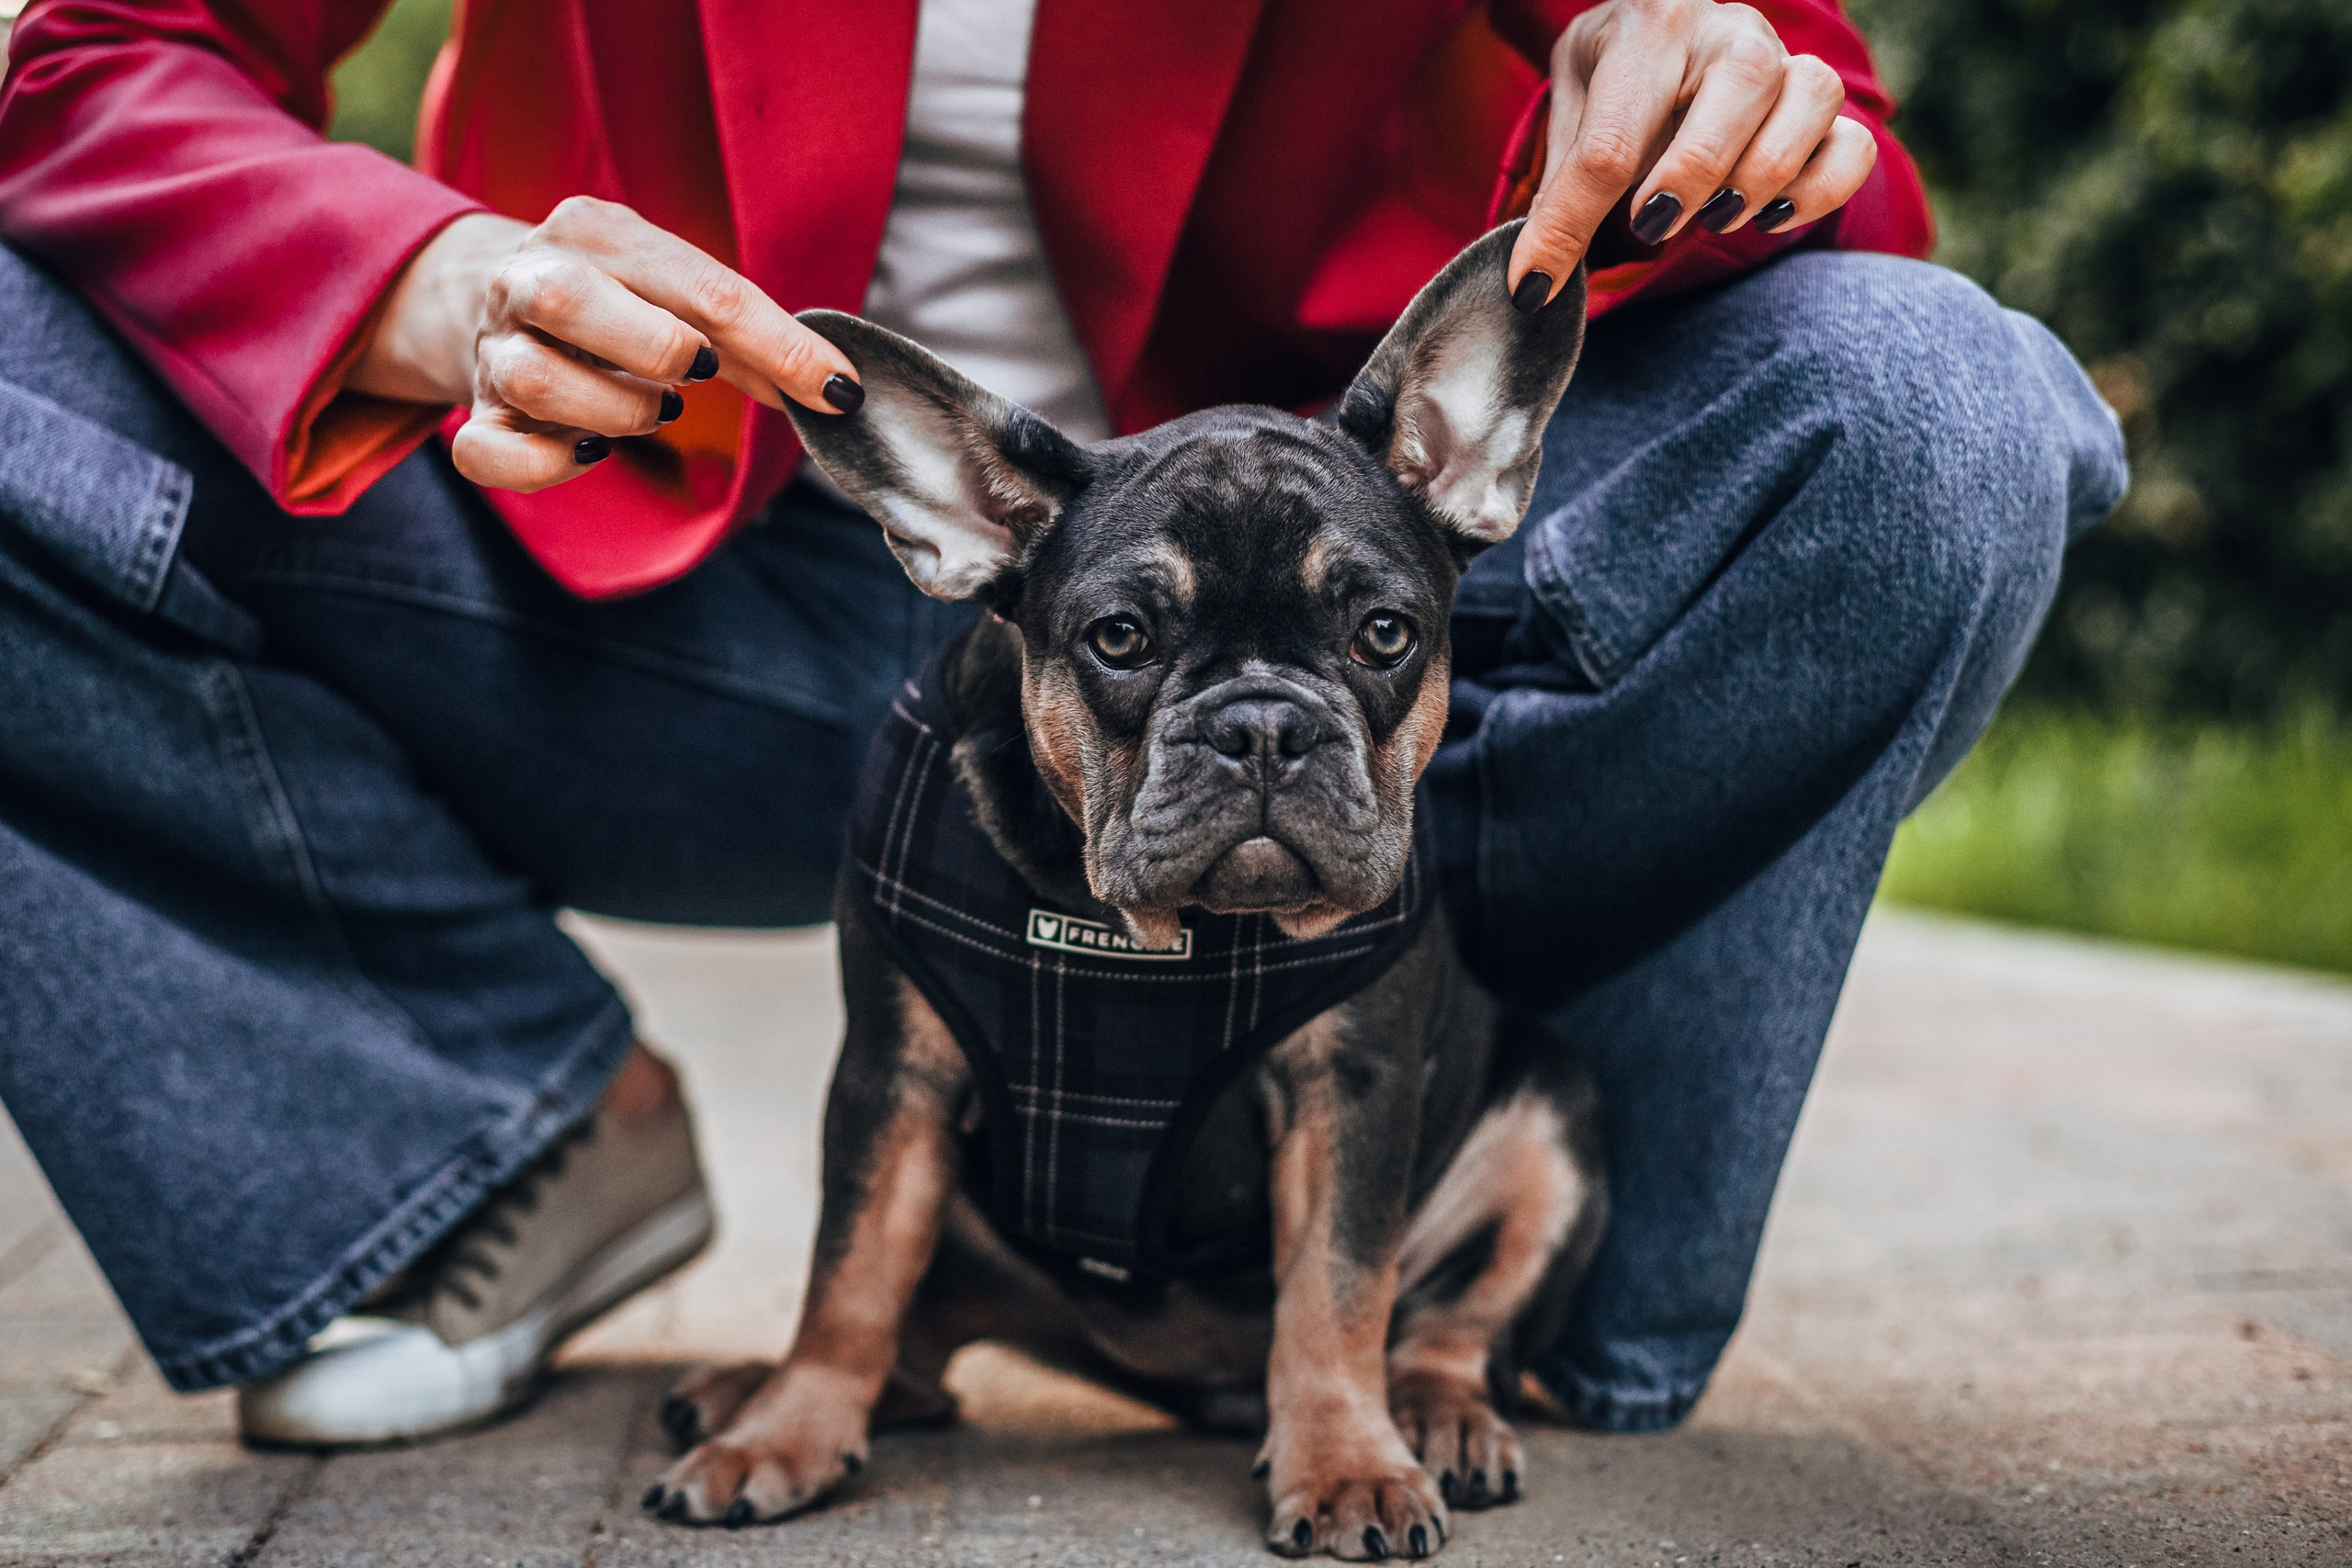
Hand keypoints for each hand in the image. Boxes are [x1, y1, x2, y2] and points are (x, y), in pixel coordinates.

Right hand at [349, 198, 861, 491]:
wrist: (490, 294)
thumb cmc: (620, 299)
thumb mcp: (684, 294)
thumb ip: (754, 341)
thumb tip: (834, 393)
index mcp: (596, 232)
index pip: (698, 285)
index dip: (778, 344)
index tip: (836, 391)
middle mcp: (528, 278)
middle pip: (568, 300)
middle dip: (655, 349)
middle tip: (696, 378)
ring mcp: (494, 348)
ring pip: (536, 381)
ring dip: (616, 413)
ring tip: (652, 411)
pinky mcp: (476, 414)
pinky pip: (486, 454)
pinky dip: (546, 467)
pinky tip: (591, 452)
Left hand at [1507, 0, 1877, 307]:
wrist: (1664, 44)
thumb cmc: (1614, 87)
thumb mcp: (1571, 116)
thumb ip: (1558, 190)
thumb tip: (1529, 282)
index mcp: (1646, 26)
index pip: (1610, 136)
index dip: (1568, 225)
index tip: (1532, 286)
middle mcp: (1726, 28)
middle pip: (1742, 84)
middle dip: (1694, 173)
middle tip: (1651, 224)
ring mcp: (1785, 60)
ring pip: (1811, 97)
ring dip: (1764, 173)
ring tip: (1716, 218)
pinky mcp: (1820, 104)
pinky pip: (1852, 144)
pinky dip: (1820, 189)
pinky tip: (1771, 218)